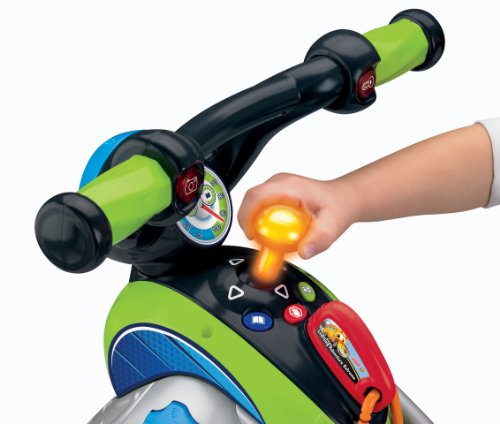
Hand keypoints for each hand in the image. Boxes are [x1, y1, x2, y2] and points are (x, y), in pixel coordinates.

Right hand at [238, 173, 359, 258]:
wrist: (344, 198)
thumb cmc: (338, 206)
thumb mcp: (333, 225)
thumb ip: (319, 240)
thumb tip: (304, 252)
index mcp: (290, 186)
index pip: (256, 196)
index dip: (247, 216)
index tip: (251, 235)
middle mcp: (280, 182)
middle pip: (251, 199)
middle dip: (247, 222)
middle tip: (256, 241)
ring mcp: (277, 186)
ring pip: (253, 201)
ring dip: (252, 220)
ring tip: (262, 238)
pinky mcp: (276, 193)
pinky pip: (259, 204)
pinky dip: (259, 219)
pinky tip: (269, 231)